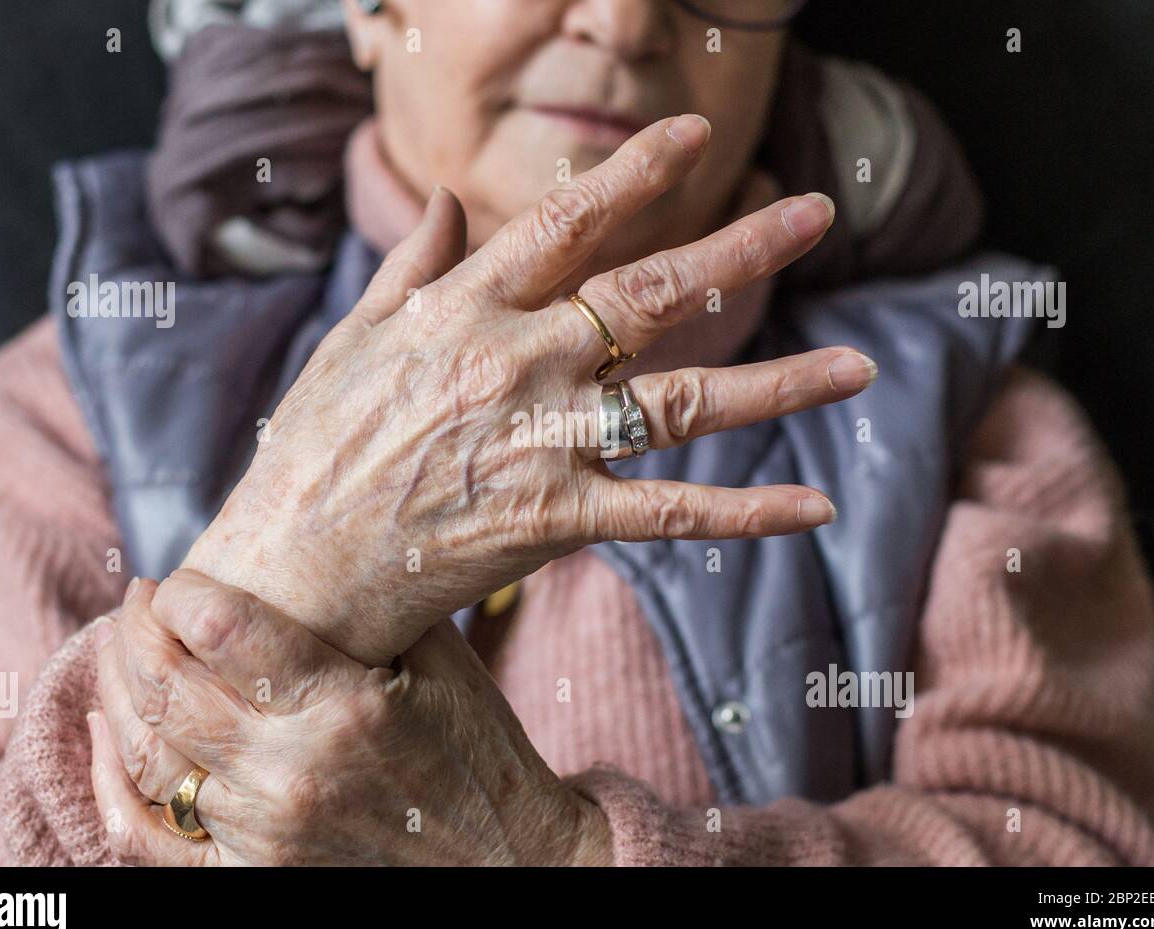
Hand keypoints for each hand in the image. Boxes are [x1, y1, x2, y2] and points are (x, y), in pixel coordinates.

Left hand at [89, 572, 612, 865]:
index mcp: (345, 705)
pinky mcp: (253, 871)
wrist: (504, 863)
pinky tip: (100, 733)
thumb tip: (315, 545)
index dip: (179, 592)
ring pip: (149, 749)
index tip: (177, 577)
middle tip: (139, 597)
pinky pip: (149, 837)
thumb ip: (379, 607)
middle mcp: (292, 770)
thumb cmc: (480, 752)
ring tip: (122, 646)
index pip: (219, 628)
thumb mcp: (445, 662)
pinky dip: (110, 784)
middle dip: (135, 628)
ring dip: (119, 688)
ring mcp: (266, 830)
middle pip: (168, 685)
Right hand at [182, 113, 871, 666]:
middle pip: (650, 294)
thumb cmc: (317, 450)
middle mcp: (516, 365)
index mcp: (464, 310)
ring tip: (859, 366)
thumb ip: (412, 264)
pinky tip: (814, 506)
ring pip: (683, 402)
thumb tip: (445, 197)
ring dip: (779, 383)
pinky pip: (669, 513)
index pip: (566, 222)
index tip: (696, 133)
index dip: (635, 172)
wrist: (294, 569)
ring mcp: (542, 443)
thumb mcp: (353, 339)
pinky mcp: (556, 520)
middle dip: (740, 247)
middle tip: (819, 210)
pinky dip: (745, 513)